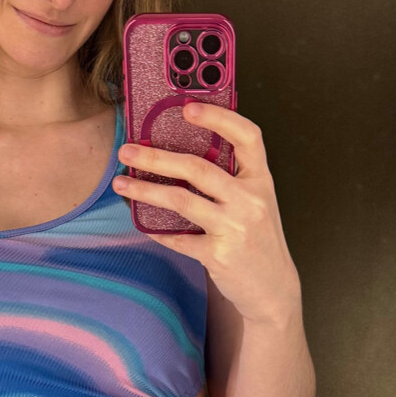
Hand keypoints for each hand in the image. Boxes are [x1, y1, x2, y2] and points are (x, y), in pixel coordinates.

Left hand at [114, 104, 300, 326]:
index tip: (188, 108)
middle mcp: (250, 200)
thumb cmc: (259, 240)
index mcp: (261, 180)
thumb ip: (233, 179)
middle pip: (198, 167)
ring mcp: (235, 228)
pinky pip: (178, 239)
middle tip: (128, 150)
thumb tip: (185, 154)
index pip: (247, 137)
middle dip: (157, 156)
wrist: (273, 288)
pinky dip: (157, 231)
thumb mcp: (257, 202)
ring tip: (122, 182)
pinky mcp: (219, 255)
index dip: (219, 118)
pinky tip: (143, 224)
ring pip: (181, 200)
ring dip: (146, 189)